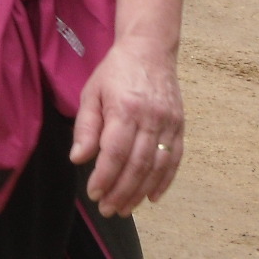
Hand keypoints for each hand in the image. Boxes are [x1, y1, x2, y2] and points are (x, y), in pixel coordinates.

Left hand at [71, 37, 183, 216]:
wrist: (150, 49)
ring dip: (140, 192)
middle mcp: (150, 117)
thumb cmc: (115, 72)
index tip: (93, 194)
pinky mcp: (179, 125)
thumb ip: (86, 127)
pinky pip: (174, 159)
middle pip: (137, 165)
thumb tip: (79, 158)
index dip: (105, 178)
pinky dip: (165, 181)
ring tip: (125, 209)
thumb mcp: (92, 93)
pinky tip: (152, 197)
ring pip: (157, 167)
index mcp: (125, 108)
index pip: (116, 153)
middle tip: (107, 209)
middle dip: (121, 192)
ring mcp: (169, 122)